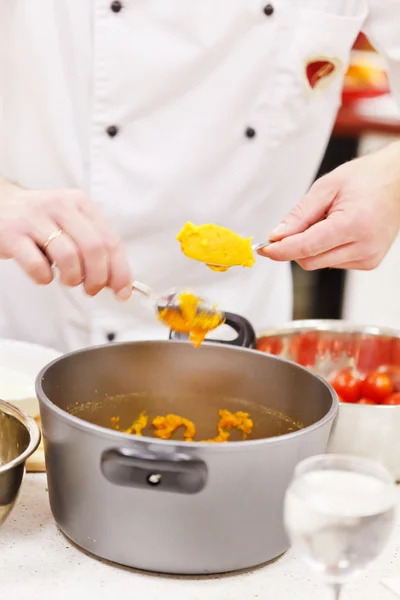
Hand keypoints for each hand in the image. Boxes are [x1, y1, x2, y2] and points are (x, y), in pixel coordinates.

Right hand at [0, 182, 132, 298]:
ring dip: (72, 278)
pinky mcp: (13, 233)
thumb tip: (118, 283)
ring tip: (67, 280)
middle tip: (91, 290)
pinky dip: (44, 278)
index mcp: (81, 204)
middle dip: (97, 278)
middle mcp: (61, 206)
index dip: (120, 271)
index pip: (111, 241)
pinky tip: (43, 274)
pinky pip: (37, 265)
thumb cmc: (41, 223)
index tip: (122, 292)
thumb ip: (95, 249)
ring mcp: (35, 218)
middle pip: (94, 248)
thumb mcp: (72, 226)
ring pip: (69, 256)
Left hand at [259, 141, 399, 270]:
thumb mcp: (326, 187)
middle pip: (310, 261)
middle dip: (295, 246)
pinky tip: (339, 230)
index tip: (264, 248)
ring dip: (313, 247)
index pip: (306, 247)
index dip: (281, 250)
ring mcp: (368, 258)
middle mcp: (364, 247)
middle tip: (298, 223)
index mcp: (353, 225)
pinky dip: (326, 249)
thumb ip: (299, 214)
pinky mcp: (369, 262)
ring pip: (320, 263)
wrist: (399, 181)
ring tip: (329, 220)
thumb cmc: (366, 178)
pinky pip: (333, 262)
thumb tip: (277, 236)